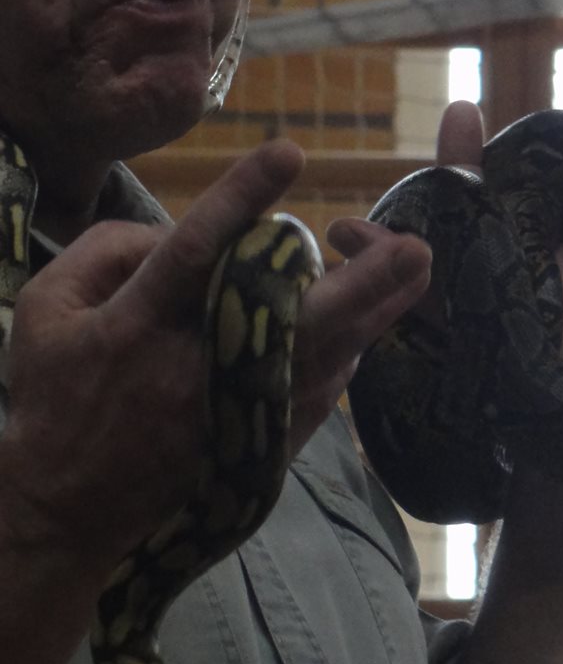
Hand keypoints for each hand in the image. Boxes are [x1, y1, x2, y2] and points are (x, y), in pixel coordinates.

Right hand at [1, 141, 429, 574]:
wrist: (70, 511)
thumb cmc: (57, 398)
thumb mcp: (46, 312)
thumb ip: (106, 251)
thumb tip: (178, 227)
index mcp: (138, 327)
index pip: (195, 251)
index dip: (242, 200)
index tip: (289, 151)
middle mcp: (201, 370)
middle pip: (295, 320)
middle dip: (360, 284)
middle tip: (414, 247)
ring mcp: (243, 412)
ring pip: (326, 355)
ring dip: (374, 311)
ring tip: (412, 267)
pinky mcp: (268, 442)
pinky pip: (324, 386)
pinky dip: (347, 347)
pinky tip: (363, 317)